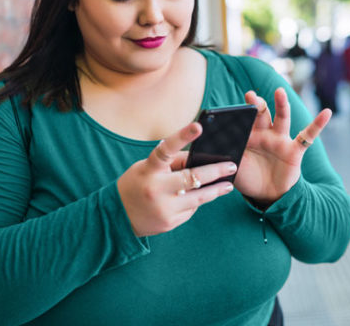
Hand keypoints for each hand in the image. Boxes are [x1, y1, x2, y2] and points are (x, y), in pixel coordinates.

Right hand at [116, 122, 236, 236]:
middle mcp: (156, 188)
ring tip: (228, 185)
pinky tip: (196, 199)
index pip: (166, 149)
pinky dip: (194, 203)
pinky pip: (191, 210)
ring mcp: (164, 208)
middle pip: (193, 177)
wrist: (117, 217)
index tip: (199, 126)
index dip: (182, 136)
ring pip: (199, 197)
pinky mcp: (169, 223)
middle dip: (216, 171)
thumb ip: (171, 163)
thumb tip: (200, 159)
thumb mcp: (146, 168)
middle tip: (232, 166)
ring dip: (216, 190)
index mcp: (148, 170)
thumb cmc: (136, 184)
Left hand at [234, 88, 331, 205]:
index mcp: (248, 136)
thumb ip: (226, 155)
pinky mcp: (295, 150)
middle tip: (250, 96)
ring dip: (281, 105)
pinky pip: (307, 136)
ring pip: (282, 118)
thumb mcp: (234, 167)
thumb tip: (213, 146)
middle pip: (261, 114)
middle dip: (256, 105)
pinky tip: (326, 112)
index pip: (242, 120)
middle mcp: (264, 133)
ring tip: (279, 92)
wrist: (267, 195)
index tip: (228, 109)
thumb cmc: (248, 178)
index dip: (237, 113)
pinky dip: (318, 124)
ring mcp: (280, 140)